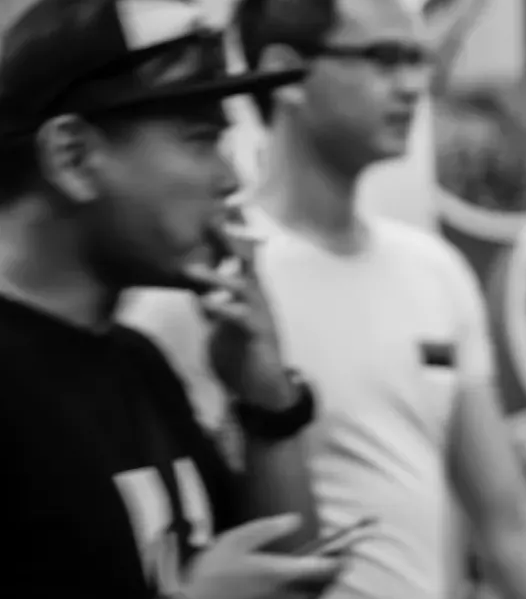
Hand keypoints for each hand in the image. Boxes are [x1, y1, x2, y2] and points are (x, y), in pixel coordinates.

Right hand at [176, 514, 344, 598]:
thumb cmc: (208, 582)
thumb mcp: (234, 542)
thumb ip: (269, 528)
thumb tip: (297, 520)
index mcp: (291, 576)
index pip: (335, 567)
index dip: (341, 558)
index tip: (341, 553)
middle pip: (322, 590)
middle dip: (314, 580)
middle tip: (288, 578)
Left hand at [184, 226, 288, 408]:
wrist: (262, 389)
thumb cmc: (240, 353)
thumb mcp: (218, 322)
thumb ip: (209, 299)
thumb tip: (191, 280)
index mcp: (247, 292)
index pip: (239, 255)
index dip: (227, 233)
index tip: (212, 209)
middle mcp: (257, 297)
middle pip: (246, 261)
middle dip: (229, 240)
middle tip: (210, 218)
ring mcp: (260, 315)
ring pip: (242, 287)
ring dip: (217, 277)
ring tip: (191, 270)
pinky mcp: (259, 335)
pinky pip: (241, 318)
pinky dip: (223, 310)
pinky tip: (206, 305)